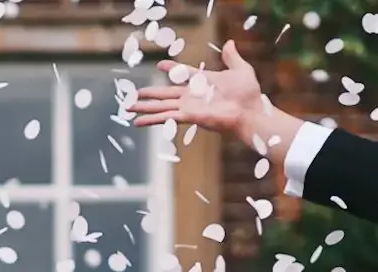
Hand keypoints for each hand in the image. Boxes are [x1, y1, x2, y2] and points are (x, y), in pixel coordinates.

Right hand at [131, 41, 273, 141]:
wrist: (249, 110)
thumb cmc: (248, 92)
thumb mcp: (241, 69)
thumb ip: (232, 57)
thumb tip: (229, 43)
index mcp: (202, 82)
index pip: (182, 74)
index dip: (171, 69)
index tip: (160, 66)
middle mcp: (192, 96)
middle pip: (165, 94)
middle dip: (149, 94)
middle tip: (134, 94)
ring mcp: (188, 106)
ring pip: (161, 106)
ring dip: (144, 107)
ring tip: (128, 107)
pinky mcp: (187, 116)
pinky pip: (166, 117)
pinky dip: (151, 120)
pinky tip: (138, 122)